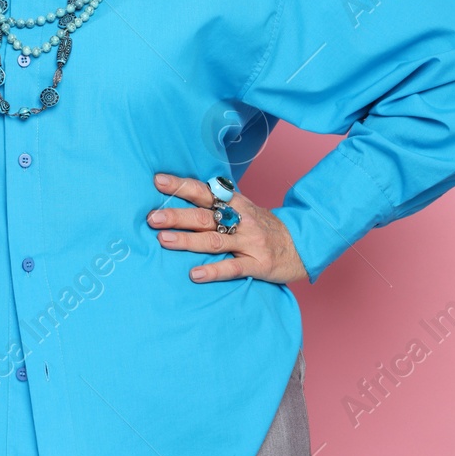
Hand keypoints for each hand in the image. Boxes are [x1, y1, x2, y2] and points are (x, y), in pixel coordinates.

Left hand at [149, 173, 309, 283]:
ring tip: (164, 240)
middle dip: (177, 215)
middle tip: (152, 217)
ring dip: (187, 240)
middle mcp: (242, 220)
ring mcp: (250, 242)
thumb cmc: (264, 227)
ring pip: (215, 240)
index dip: (181, 186)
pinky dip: (214, 271)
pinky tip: (195, 274)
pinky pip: (234, 267)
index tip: (158, 181)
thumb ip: (218, 203)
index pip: (204, 191)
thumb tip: (182, 194)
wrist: (302, 245)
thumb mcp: (244, 209)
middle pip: (205, 216)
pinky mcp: (259, 264)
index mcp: (236, 204)